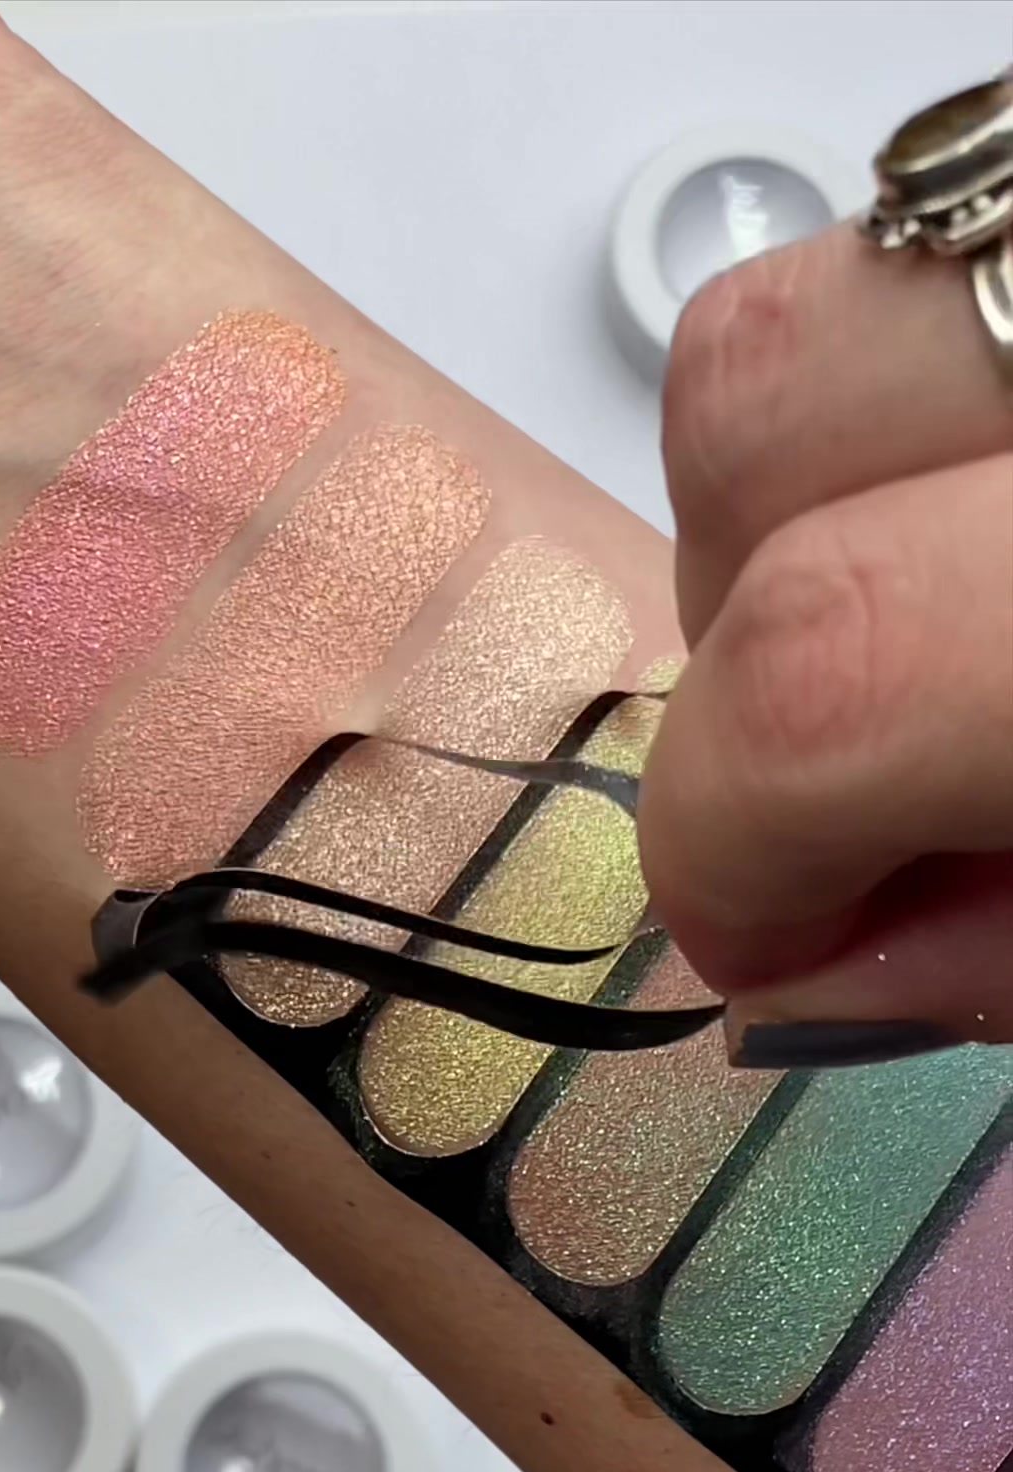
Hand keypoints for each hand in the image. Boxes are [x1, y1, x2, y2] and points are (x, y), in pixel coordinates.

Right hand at [639, 221, 1012, 1065]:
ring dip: (783, 510)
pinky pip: (906, 274)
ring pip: (804, 315)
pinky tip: (971, 530)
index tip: (774, 943)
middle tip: (835, 782)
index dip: (736, 852)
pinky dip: (889, 424)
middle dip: (730, 644)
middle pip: (762, 424)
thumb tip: (811, 966)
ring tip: (901, 633)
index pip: (823, 673)